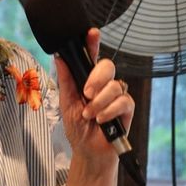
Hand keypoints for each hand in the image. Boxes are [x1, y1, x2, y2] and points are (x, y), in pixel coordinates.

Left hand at [55, 28, 132, 164]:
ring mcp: (116, 96)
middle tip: (86, 94)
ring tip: (90, 115)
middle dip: (96, 78)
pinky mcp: (126, 109)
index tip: (92, 33)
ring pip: (114, 85)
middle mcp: (104, 85)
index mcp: (89, 80)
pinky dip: (110, 110)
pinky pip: (123, 101)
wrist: (88, 152)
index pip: (92, 56)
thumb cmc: (78, 129)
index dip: (93, 43)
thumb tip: (59, 58)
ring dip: (100, 102)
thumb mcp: (66, 104)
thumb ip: (66, 81)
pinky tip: (101, 120)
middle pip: (107, 65)